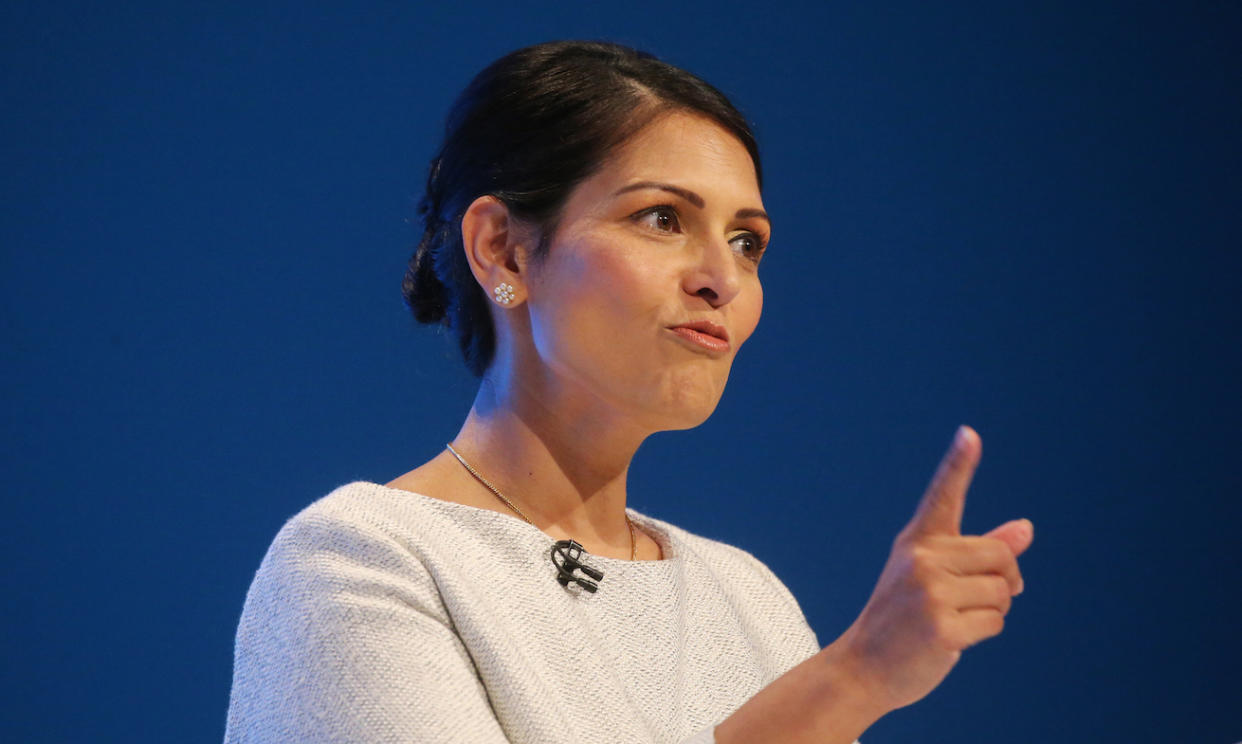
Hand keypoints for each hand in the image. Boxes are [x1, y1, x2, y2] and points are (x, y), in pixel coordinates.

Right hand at [832, 426, 1033, 711]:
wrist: (864, 666)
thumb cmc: (904, 619)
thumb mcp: (935, 577)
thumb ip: (981, 551)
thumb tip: (1025, 529)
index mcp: (917, 541)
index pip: (942, 496)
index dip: (958, 463)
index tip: (970, 434)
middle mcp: (921, 559)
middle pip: (1000, 556)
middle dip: (1003, 581)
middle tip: (973, 601)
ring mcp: (929, 592)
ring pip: (1002, 591)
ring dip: (992, 611)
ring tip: (956, 620)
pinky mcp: (940, 626)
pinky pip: (995, 621)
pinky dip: (983, 633)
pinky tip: (951, 640)